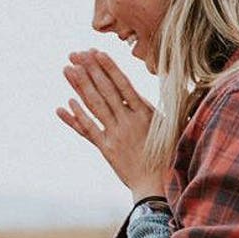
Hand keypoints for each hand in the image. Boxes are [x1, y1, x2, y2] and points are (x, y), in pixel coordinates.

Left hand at [57, 49, 166, 198]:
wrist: (156, 185)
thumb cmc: (168, 155)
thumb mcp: (171, 127)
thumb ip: (161, 107)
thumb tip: (172, 84)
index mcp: (146, 112)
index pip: (123, 84)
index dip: (108, 67)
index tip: (96, 52)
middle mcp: (129, 120)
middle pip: (105, 90)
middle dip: (89, 70)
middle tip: (75, 53)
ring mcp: (116, 134)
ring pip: (95, 105)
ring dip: (79, 86)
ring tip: (67, 69)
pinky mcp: (106, 149)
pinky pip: (88, 129)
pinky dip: (77, 116)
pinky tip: (66, 103)